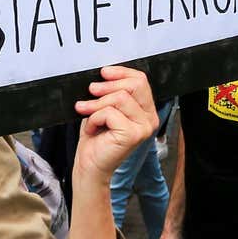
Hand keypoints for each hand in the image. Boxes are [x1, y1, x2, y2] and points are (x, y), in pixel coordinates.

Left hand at [72, 66, 158, 185]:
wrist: (89, 166)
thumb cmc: (96, 137)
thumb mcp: (104, 107)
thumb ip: (112, 91)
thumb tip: (106, 74)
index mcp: (146, 110)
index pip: (140, 80)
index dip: (121, 72)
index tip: (103, 73)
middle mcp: (150, 119)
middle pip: (134, 85)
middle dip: (108, 86)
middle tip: (91, 91)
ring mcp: (144, 127)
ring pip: (121, 97)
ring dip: (97, 104)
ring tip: (87, 113)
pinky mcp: (133, 135)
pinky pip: (110, 112)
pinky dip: (95, 117)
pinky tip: (92, 128)